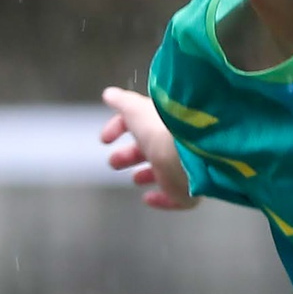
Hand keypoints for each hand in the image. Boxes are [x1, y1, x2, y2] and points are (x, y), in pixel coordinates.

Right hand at [101, 86, 198, 210]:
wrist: (188, 153)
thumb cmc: (162, 128)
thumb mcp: (136, 109)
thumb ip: (122, 102)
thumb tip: (109, 94)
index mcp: (163, 122)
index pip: (142, 122)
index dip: (120, 127)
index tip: (105, 138)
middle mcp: (174, 142)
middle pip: (152, 148)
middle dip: (131, 154)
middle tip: (114, 162)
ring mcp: (182, 166)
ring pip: (165, 170)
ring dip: (147, 174)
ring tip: (135, 178)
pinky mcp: (188, 190)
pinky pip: (176, 198)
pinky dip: (161, 199)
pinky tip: (148, 198)